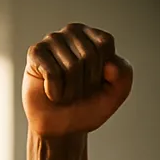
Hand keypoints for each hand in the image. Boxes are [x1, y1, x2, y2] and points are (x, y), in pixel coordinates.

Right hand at [22, 23, 133, 137]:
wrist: (61, 127)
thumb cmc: (88, 106)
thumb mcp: (115, 94)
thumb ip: (124, 76)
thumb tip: (110, 65)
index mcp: (95, 37)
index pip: (105, 44)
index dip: (104, 71)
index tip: (98, 82)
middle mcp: (73, 32)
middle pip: (89, 55)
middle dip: (87, 83)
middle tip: (79, 90)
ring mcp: (52, 40)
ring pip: (71, 66)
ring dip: (71, 90)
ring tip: (66, 92)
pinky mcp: (35, 53)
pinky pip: (52, 73)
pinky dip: (55, 91)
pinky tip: (52, 92)